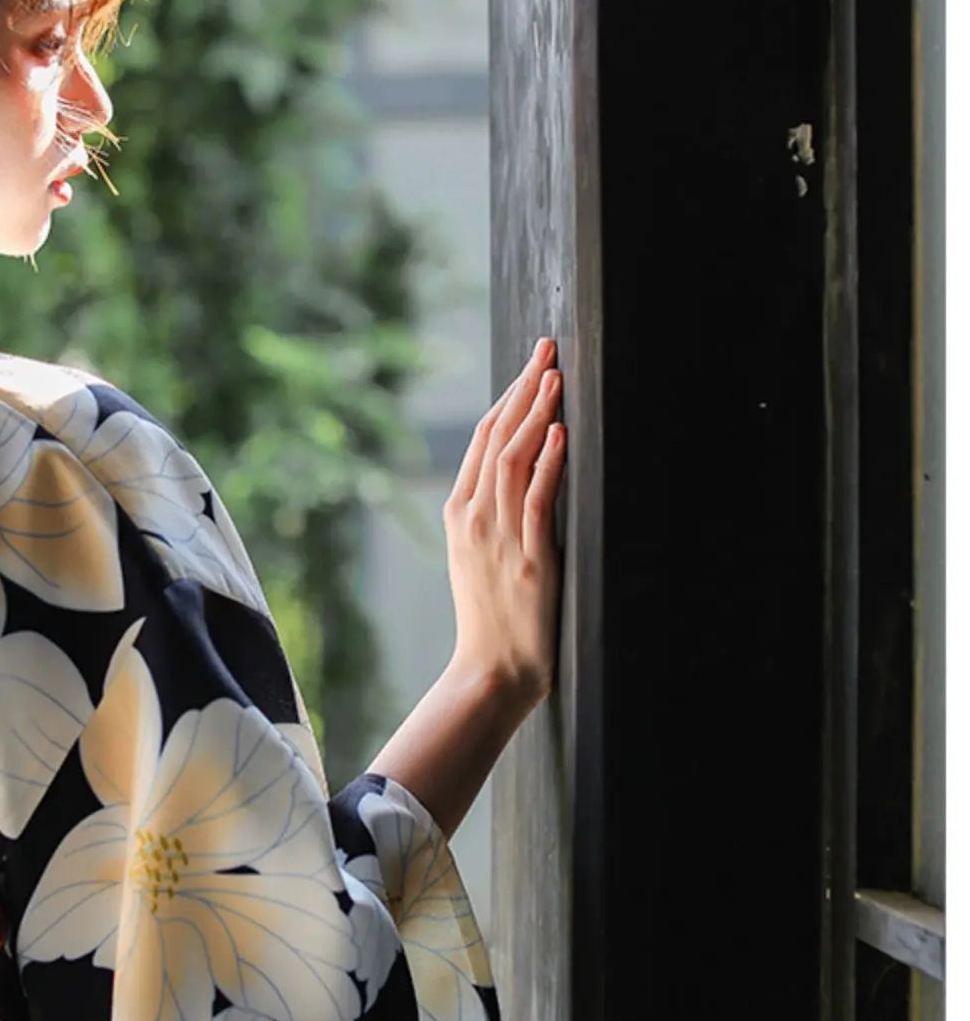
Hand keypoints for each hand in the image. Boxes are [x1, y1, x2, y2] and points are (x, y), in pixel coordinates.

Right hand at [442, 336, 565, 703]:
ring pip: (514, 461)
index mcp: (460, 512)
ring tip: (555, 378)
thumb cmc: (493, 615)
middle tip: (548, 349)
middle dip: (524, 389)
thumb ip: (494, 510)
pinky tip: (560, 436)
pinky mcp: (529, 562)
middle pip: (497, 437)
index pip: (482, 438)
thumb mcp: (480, 553)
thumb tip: (524, 466)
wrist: (492, 671)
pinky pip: (536, 503)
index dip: (508, 396)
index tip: (531, 364)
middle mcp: (474, 517)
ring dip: (537, 415)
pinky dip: (548, 465)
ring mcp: (499, 538)